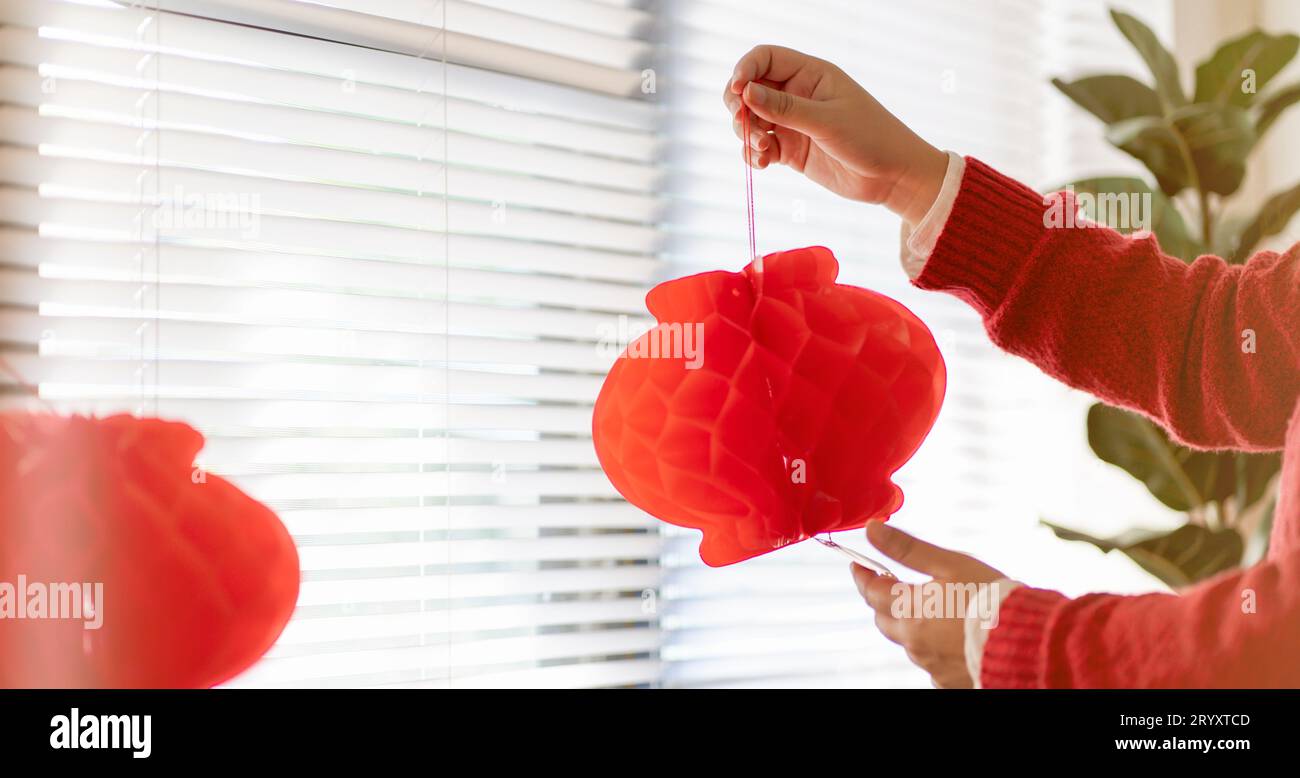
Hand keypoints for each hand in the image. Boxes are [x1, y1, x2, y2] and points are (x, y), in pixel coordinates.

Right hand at [721, 45, 948, 224]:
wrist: (893, 176)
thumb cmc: (871, 138)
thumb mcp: (827, 121)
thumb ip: (785, 108)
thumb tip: (745, 92)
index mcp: (810, 74)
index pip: (765, 58)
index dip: (745, 70)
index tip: (737, 91)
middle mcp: (797, 95)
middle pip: (750, 89)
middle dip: (739, 106)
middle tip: (743, 124)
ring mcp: (793, 123)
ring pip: (751, 119)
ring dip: (746, 133)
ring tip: (764, 150)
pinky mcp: (791, 150)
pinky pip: (760, 146)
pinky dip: (754, 154)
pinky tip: (763, 163)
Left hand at [852, 520, 1004, 688]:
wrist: (1027, 639)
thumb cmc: (989, 597)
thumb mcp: (948, 563)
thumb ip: (906, 548)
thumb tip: (871, 529)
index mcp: (909, 612)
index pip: (871, 592)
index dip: (862, 575)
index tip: (858, 564)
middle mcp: (914, 643)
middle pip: (884, 620)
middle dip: (883, 600)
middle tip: (892, 583)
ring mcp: (930, 665)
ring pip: (908, 641)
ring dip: (911, 624)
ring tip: (932, 608)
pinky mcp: (947, 681)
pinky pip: (931, 662)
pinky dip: (934, 646)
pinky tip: (952, 636)